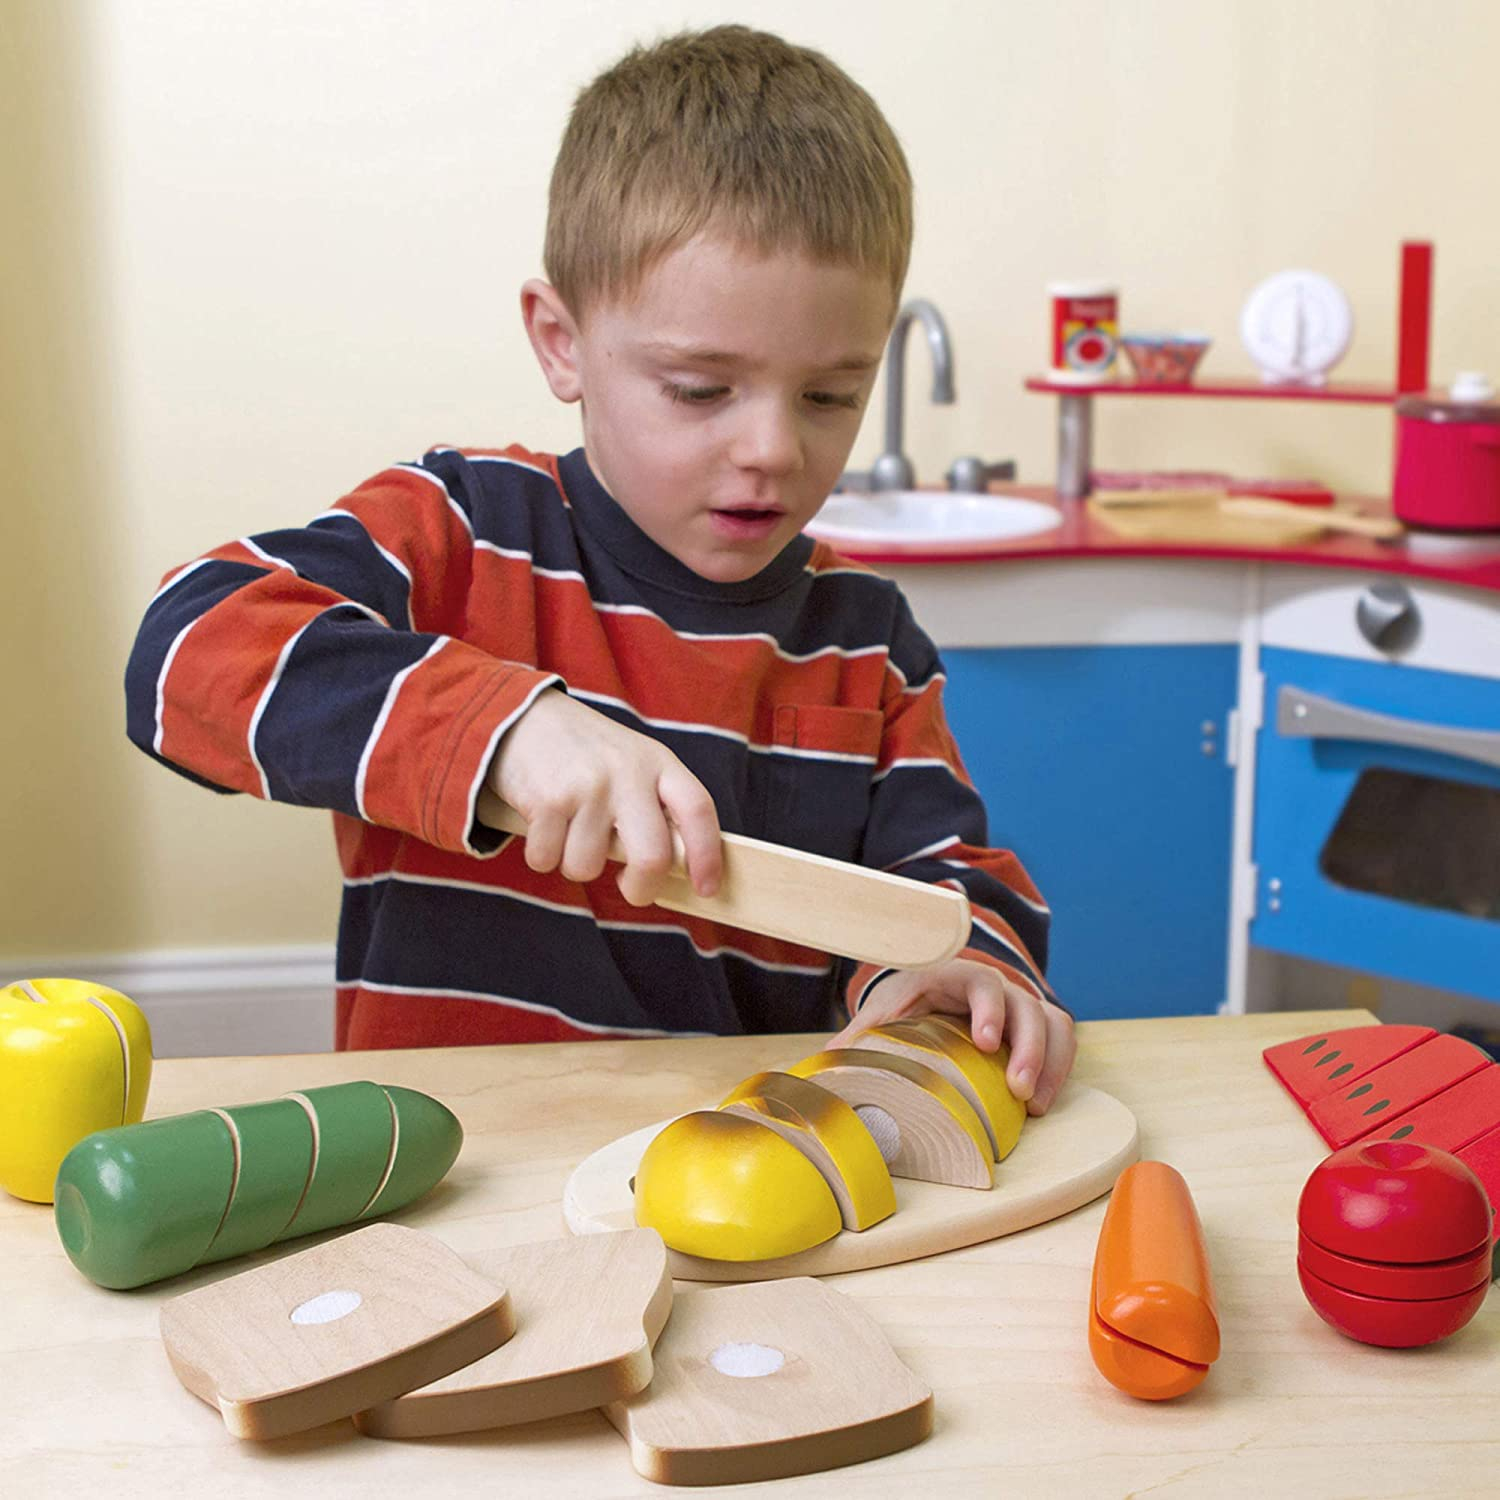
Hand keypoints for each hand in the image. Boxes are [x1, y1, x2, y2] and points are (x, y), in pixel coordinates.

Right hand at [487, 689, 722, 905]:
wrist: (522, 717)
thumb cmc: (586, 755)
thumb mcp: (633, 762)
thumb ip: (655, 805)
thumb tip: (674, 869)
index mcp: (658, 762)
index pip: (698, 810)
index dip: (708, 855)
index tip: (707, 887)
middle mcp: (627, 773)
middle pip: (651, 856)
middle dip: (641, 888)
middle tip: (631, 889)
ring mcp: (588, 786)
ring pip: (587, 867)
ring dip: (575, 864)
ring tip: (571, 831)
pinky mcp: (547, 799)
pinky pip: (547, 859)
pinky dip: (541, 854)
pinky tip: (543, 824)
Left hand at [826, 958, 1076, 1115]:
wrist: (933, 987)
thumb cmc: (908, 1001)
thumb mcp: (885, 1011)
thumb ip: (862, 1033)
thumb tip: (826, 1059)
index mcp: (954, 975)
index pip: (981, 983)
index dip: (988, 1010)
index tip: (986, 1042)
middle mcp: (994, 986)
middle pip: (1023, 1006)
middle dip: (1026, 1047)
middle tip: (1017, 1089)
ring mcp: (1020, 1003)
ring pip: (1050, 1022)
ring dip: (1047, 1062)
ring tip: (1033, 1105)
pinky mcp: (1036, 1023)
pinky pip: (1062, 1039)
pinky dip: (1058, 1068)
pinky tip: (1041, 1102)